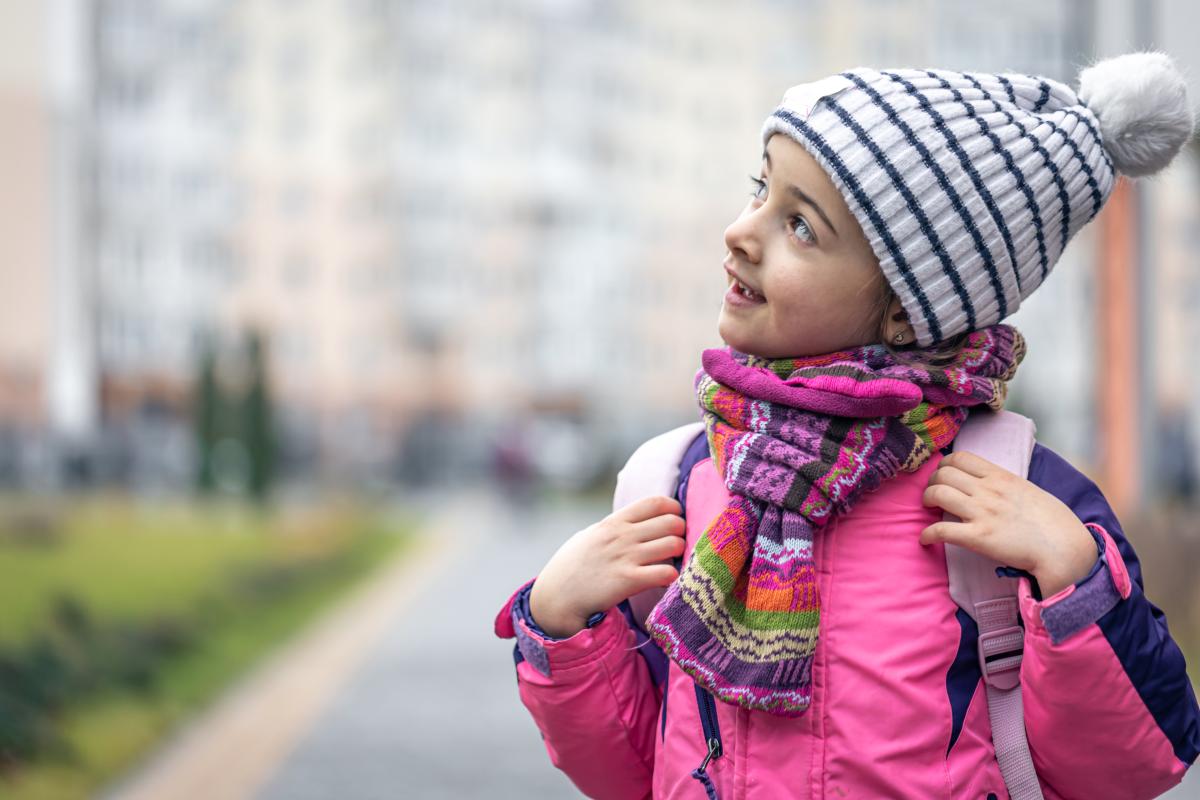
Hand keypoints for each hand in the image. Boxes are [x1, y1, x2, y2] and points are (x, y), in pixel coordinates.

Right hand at [529, 496, 685, 637]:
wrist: (556, 597)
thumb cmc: (571, 567)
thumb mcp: (589, 536)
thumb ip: (612, 527)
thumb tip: (632, 522)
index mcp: (614, 522)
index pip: (655, 502)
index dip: (673, 509)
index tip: (674, 521)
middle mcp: (622, 535)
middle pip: (672, 522)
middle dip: (681, 533)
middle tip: (676, 545)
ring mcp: (626, 557)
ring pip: (674, 544)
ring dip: (680, 554)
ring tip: (671, 563)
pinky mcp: (629, 580)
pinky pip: (666, 572)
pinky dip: (673, 576)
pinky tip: (665, 580)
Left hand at [919, 451, 1098, 596]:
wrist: (1064, 548)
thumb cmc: (1052, 521)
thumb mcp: (1028, 490)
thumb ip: (1005, 484)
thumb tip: (990, 484)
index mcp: (1001, 476)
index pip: (960, 457)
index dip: (944, 465)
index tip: (943, 475)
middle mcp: (988, 490)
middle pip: (943, 473)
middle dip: (932, 482)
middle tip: (933, 494)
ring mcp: (982, 512)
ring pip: (937, 494)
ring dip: (926, 500)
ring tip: (928, 509)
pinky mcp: (979, 537)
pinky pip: (941, 530)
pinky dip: (927, 534)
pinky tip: (925, 539)